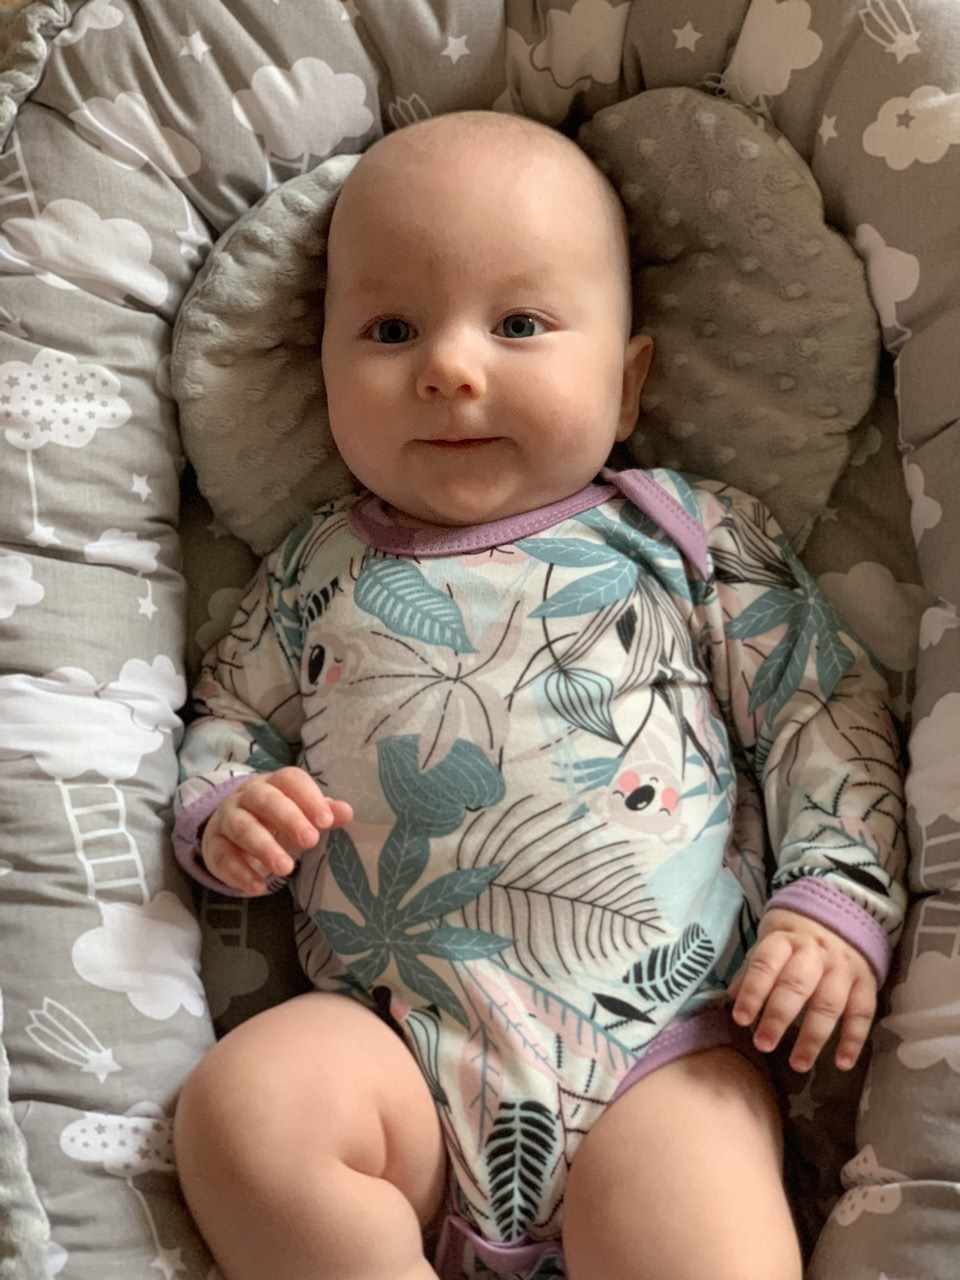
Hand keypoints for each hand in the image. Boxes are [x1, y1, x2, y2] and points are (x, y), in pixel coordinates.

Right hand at [201, 766, 352, 895]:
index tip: (327, 821)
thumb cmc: (276, 820)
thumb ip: (324, 814)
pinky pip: (223, 857)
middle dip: (288, 819)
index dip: (309, 798)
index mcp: (274, 784)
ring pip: (242, 827)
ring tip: (286, 869)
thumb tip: (347, 812)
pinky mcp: (213, 846)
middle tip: (310, 841)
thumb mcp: (302, 815)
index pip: (290, 780)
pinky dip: (240, 873)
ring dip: (264, 847)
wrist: (231, 833)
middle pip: (264, 800)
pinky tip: (259, 887)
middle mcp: (247, 796)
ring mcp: (227, 819)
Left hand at [727, 908, 876, 1072]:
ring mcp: (843, 967)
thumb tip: (732, 999)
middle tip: (763, 1044)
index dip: (753, 992)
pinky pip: (863, 1013)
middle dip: (779, 1017)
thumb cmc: (795, 938)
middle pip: (797, 985)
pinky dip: (853, 1039)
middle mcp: (816, 952)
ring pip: (829, 1003)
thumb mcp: (770, 943)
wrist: (841, 914)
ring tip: (798, 1064)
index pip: (766, 964)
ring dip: (813, 1036)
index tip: (741, 1019)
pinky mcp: (867, 982)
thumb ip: (753, 970)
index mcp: (786, 940)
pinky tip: (842, 1063)